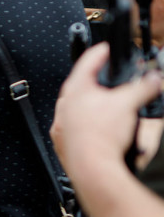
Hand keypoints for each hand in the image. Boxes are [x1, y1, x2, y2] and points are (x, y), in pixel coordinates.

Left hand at [51, 44, 162, 179]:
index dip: (100, 52)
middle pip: (80, 86)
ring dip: (91, 104)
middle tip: (108, 79)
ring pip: (76, 108)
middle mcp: (64, 106)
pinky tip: (100, 129)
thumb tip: (153, 80)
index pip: (87, 62)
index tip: (106, 49)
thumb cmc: (103, 136)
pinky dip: (87, 124)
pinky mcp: (64, 142)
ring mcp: (62, 125)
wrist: (92, 167)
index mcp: (75, 90)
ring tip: (107, 106)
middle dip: (96, 81)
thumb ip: (143, 87)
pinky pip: (75, 127)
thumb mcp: (129, 103)